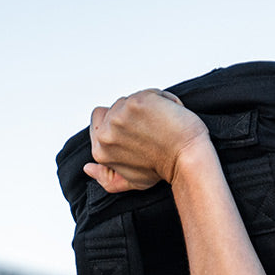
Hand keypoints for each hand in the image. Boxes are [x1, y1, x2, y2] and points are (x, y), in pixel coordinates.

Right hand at [84, 89, 209, 193]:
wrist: (187, 161)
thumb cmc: (163, 169)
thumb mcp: (132, 181)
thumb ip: (107, 178)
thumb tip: (87, 168)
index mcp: (100, 150)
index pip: (98, 121)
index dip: (119, 125)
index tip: (137, 136)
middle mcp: (106, 133)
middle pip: (113, 108)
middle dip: (131, 116)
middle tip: (150, 133)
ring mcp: (119, 116)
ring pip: (130, 99)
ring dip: (147, 108)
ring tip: (160, 127)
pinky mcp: (136, 103)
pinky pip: (149, 93)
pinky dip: (162, 101)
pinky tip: (168, 117)